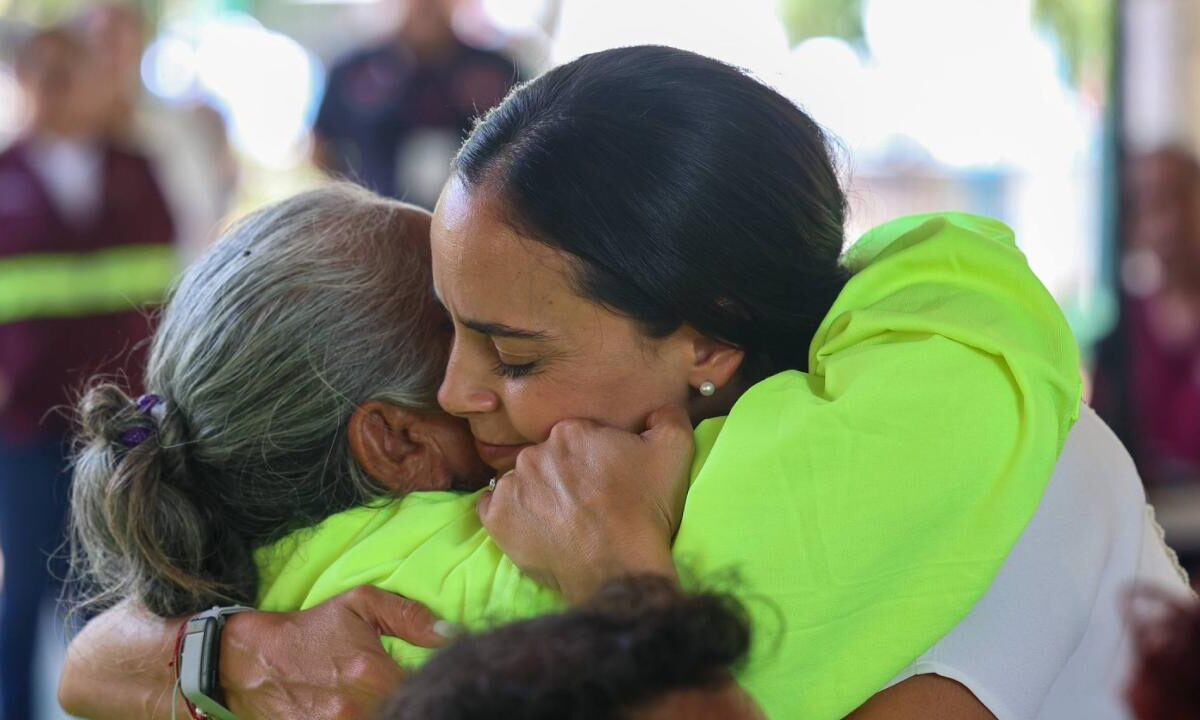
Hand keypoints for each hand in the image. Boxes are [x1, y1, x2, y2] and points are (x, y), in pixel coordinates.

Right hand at [221, 587, 448, 719]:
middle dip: (411, 703)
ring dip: (389, 710)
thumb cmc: (312, 629)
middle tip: (412, 694)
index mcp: (372, 674)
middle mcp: (356, 709)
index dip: (432, 688)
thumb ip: (410, 617)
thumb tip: (451, 633)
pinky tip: (368, 707)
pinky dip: (366, 718)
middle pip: (404, 712)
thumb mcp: (360, 604)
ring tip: (386, 699)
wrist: (252, 660)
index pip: (422, 691)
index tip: (433, 681)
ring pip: (385, 719)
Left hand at [478, 405, 693, 603]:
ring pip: (521, 480)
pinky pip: (494, 506)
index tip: (603, 478)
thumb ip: (668, 416)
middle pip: (546, 456)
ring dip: (537, 493)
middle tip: (586, 501)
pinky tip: (535, 526)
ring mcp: (512, 485)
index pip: (575, 436)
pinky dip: (511, 513)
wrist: (619, 568)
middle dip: (562, 474)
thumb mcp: (673, 451)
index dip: (591, 457)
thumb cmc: (645, 510)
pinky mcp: (496, 519)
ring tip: (563, 518)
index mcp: (570, 431)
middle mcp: (534, 452)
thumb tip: (660, 407)